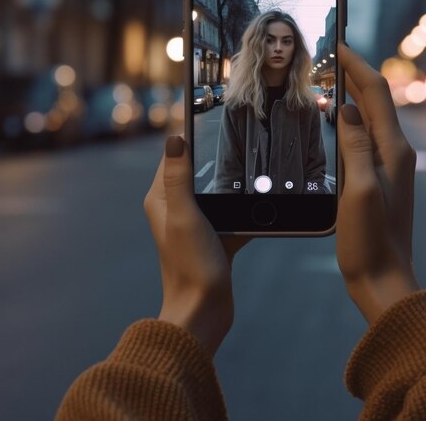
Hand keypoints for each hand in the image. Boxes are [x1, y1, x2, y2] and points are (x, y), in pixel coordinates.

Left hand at [143, 136, 248, 354]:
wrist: (204, 312)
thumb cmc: (190, 264)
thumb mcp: (184, 215)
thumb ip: (178, 178)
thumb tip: (174, 137)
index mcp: (162, 200)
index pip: (173, 157)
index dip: (187, 136)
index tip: (206, 114)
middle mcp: (176, 209)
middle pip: (197, 172)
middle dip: (214, 156)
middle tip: (239, 137)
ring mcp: (197, 224)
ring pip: (217, 192)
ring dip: (232, 181)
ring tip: (254, 164)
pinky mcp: (215, 238)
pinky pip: (232, 213)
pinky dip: (245, 207)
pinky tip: (263, 202)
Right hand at [336, 43, 418, 322]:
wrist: (383, 277)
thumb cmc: (370, 240)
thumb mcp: (359, 190)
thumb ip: (356, 146)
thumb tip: (350, 108)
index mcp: (393, 149)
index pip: (375, 93)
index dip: (357, 65)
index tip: (338, 44)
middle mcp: (395, 151)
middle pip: (376, 99)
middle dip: (354, 73)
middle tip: (328, 56)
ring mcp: (388, 163)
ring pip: (370, 115)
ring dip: (352, 93)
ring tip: (329, 78)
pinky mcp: (379, 175)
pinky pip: (365, 135)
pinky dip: (349, 118)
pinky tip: (335, 118)